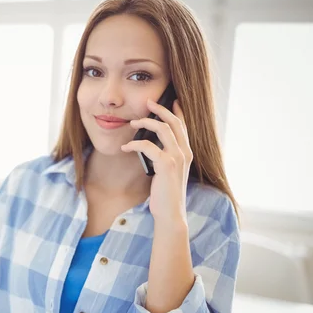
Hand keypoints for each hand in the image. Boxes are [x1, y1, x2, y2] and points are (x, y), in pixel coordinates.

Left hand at [121, 98, 191, 221]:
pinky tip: (125, 147)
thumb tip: (151, 146)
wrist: (170, 213)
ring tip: (132, 122)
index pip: (184, 126)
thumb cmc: (166, 194)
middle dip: (161, 109)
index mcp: (186, 153)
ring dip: (146, 122)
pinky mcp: (166, 165)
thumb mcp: (167, 172)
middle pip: (174, 122)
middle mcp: (185, 152)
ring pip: (163, 129)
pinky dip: (135, 144)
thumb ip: (163, 157)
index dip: (177, 111)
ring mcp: (177, 158)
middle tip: (148, 102)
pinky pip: (148, 146)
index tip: (171, 100)